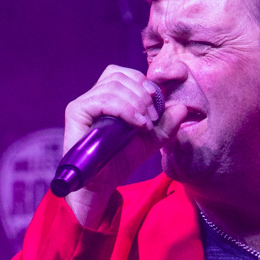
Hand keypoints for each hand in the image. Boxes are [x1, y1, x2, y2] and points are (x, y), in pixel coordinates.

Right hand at [61, 65, 189, 228]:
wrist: (102, 186)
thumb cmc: (119, 162)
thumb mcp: (149, 141)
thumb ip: (166, 125)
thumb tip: (183, 107)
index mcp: (107, 98)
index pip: (123, 74)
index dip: (142, 82)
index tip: (156, 103)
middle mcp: (93, 97)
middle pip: (119, 76)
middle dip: (142, 94)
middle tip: (153, 118)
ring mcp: (83, 103)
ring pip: (113, 86)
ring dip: (136, 103)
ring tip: (145, 125)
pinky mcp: (76, 111)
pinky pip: (104, 100)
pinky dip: (125, 109)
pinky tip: (137, 124)